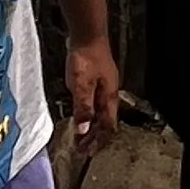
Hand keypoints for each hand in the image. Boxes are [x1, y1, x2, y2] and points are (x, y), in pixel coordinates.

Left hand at [66, 36, 120, 152]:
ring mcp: (104, 87)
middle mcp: (109, 94)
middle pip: (106, 122)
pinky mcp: (97, 80)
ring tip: (80, 138)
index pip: (108, 127)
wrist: (87, 35)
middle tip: (82, 150)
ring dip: (91, 127)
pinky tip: (80, 116)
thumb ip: (83, 109)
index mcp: (109, 98)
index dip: (99, 141)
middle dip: (95, 138)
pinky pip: (95, 104)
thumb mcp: (81, 86)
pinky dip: (89, 115)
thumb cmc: (85, 59)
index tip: (88, 153)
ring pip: (101, 114)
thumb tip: (84, 131)